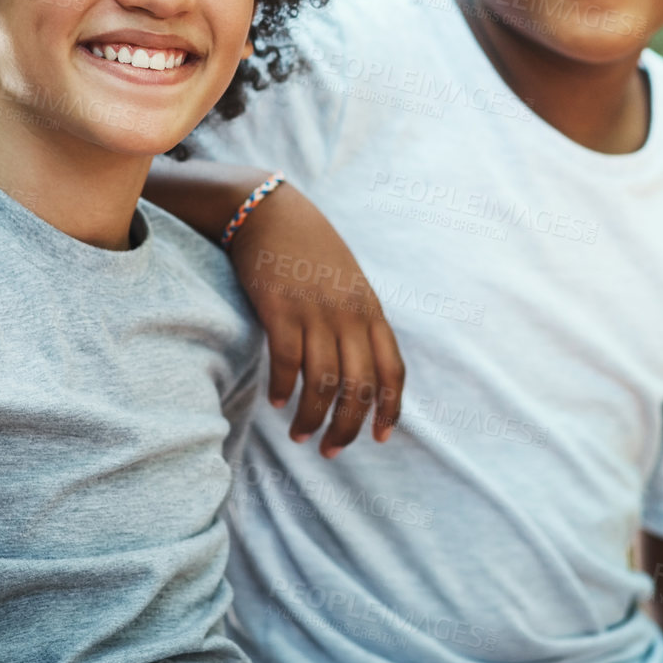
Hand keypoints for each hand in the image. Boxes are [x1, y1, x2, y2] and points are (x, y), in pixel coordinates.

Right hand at [228, 185, 405, 456]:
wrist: (270, 212)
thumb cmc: (309, 251)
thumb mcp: (348, 283)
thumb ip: (358, 321)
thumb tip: (358, 368)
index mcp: (370, 310)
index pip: (392, 370)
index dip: (390, 409)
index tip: (381, 438)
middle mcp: (348, 315)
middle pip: (358, 386)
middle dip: (347, 427)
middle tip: (331, 451)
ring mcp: (315, 312)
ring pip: (322, 382)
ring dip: (312, 417)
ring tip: (300, 434)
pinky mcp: (280, 310)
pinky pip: (285, 362)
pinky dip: (282, 388)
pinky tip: (276, 401)